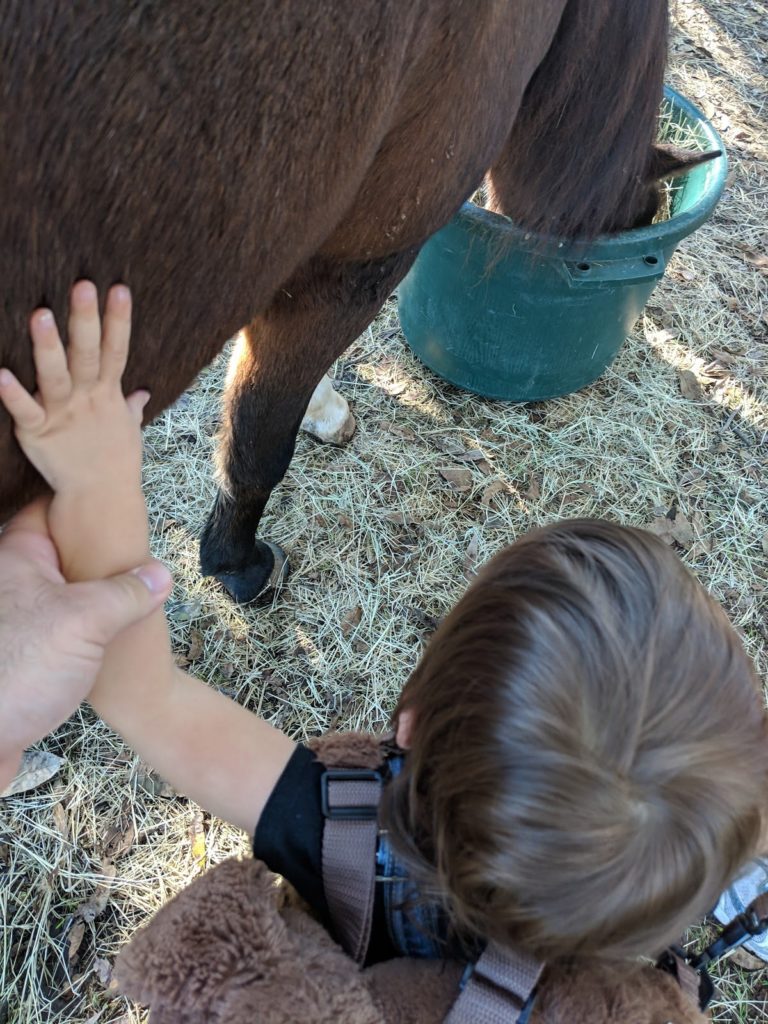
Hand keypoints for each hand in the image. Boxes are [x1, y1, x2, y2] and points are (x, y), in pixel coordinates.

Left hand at [0, 280, 147, 494]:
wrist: (100, 498)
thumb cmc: (113, 461)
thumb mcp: (127, 429)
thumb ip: (130, 406)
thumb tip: (142, 393)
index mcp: (107, 393)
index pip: (116, 350)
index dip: (119, 320)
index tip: (119, 288)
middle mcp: (86, 398)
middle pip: (87, 354)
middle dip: (85, 321)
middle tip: (81, 286)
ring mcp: (62, 414)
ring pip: (55, 375)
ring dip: (48, 346)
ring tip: (40, 315)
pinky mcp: (37, 432)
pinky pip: (23, 409)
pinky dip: (11, 392)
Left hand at [0, 499, 171, 789]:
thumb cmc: (15, 672)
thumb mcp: (84, 622)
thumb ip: (126, 593)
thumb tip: (159, 575)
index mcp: (17, 558)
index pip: (49, 509)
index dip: (83, 502)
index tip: (120, 502)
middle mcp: (10, 583)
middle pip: (59, 551)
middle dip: (97, 553)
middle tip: (140, 553)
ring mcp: (15, 621)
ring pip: (60, 592)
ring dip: (92, 596)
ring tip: (135, 594)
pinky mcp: (19, 655)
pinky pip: (56, 626)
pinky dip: (82, 627)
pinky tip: (110, 637)